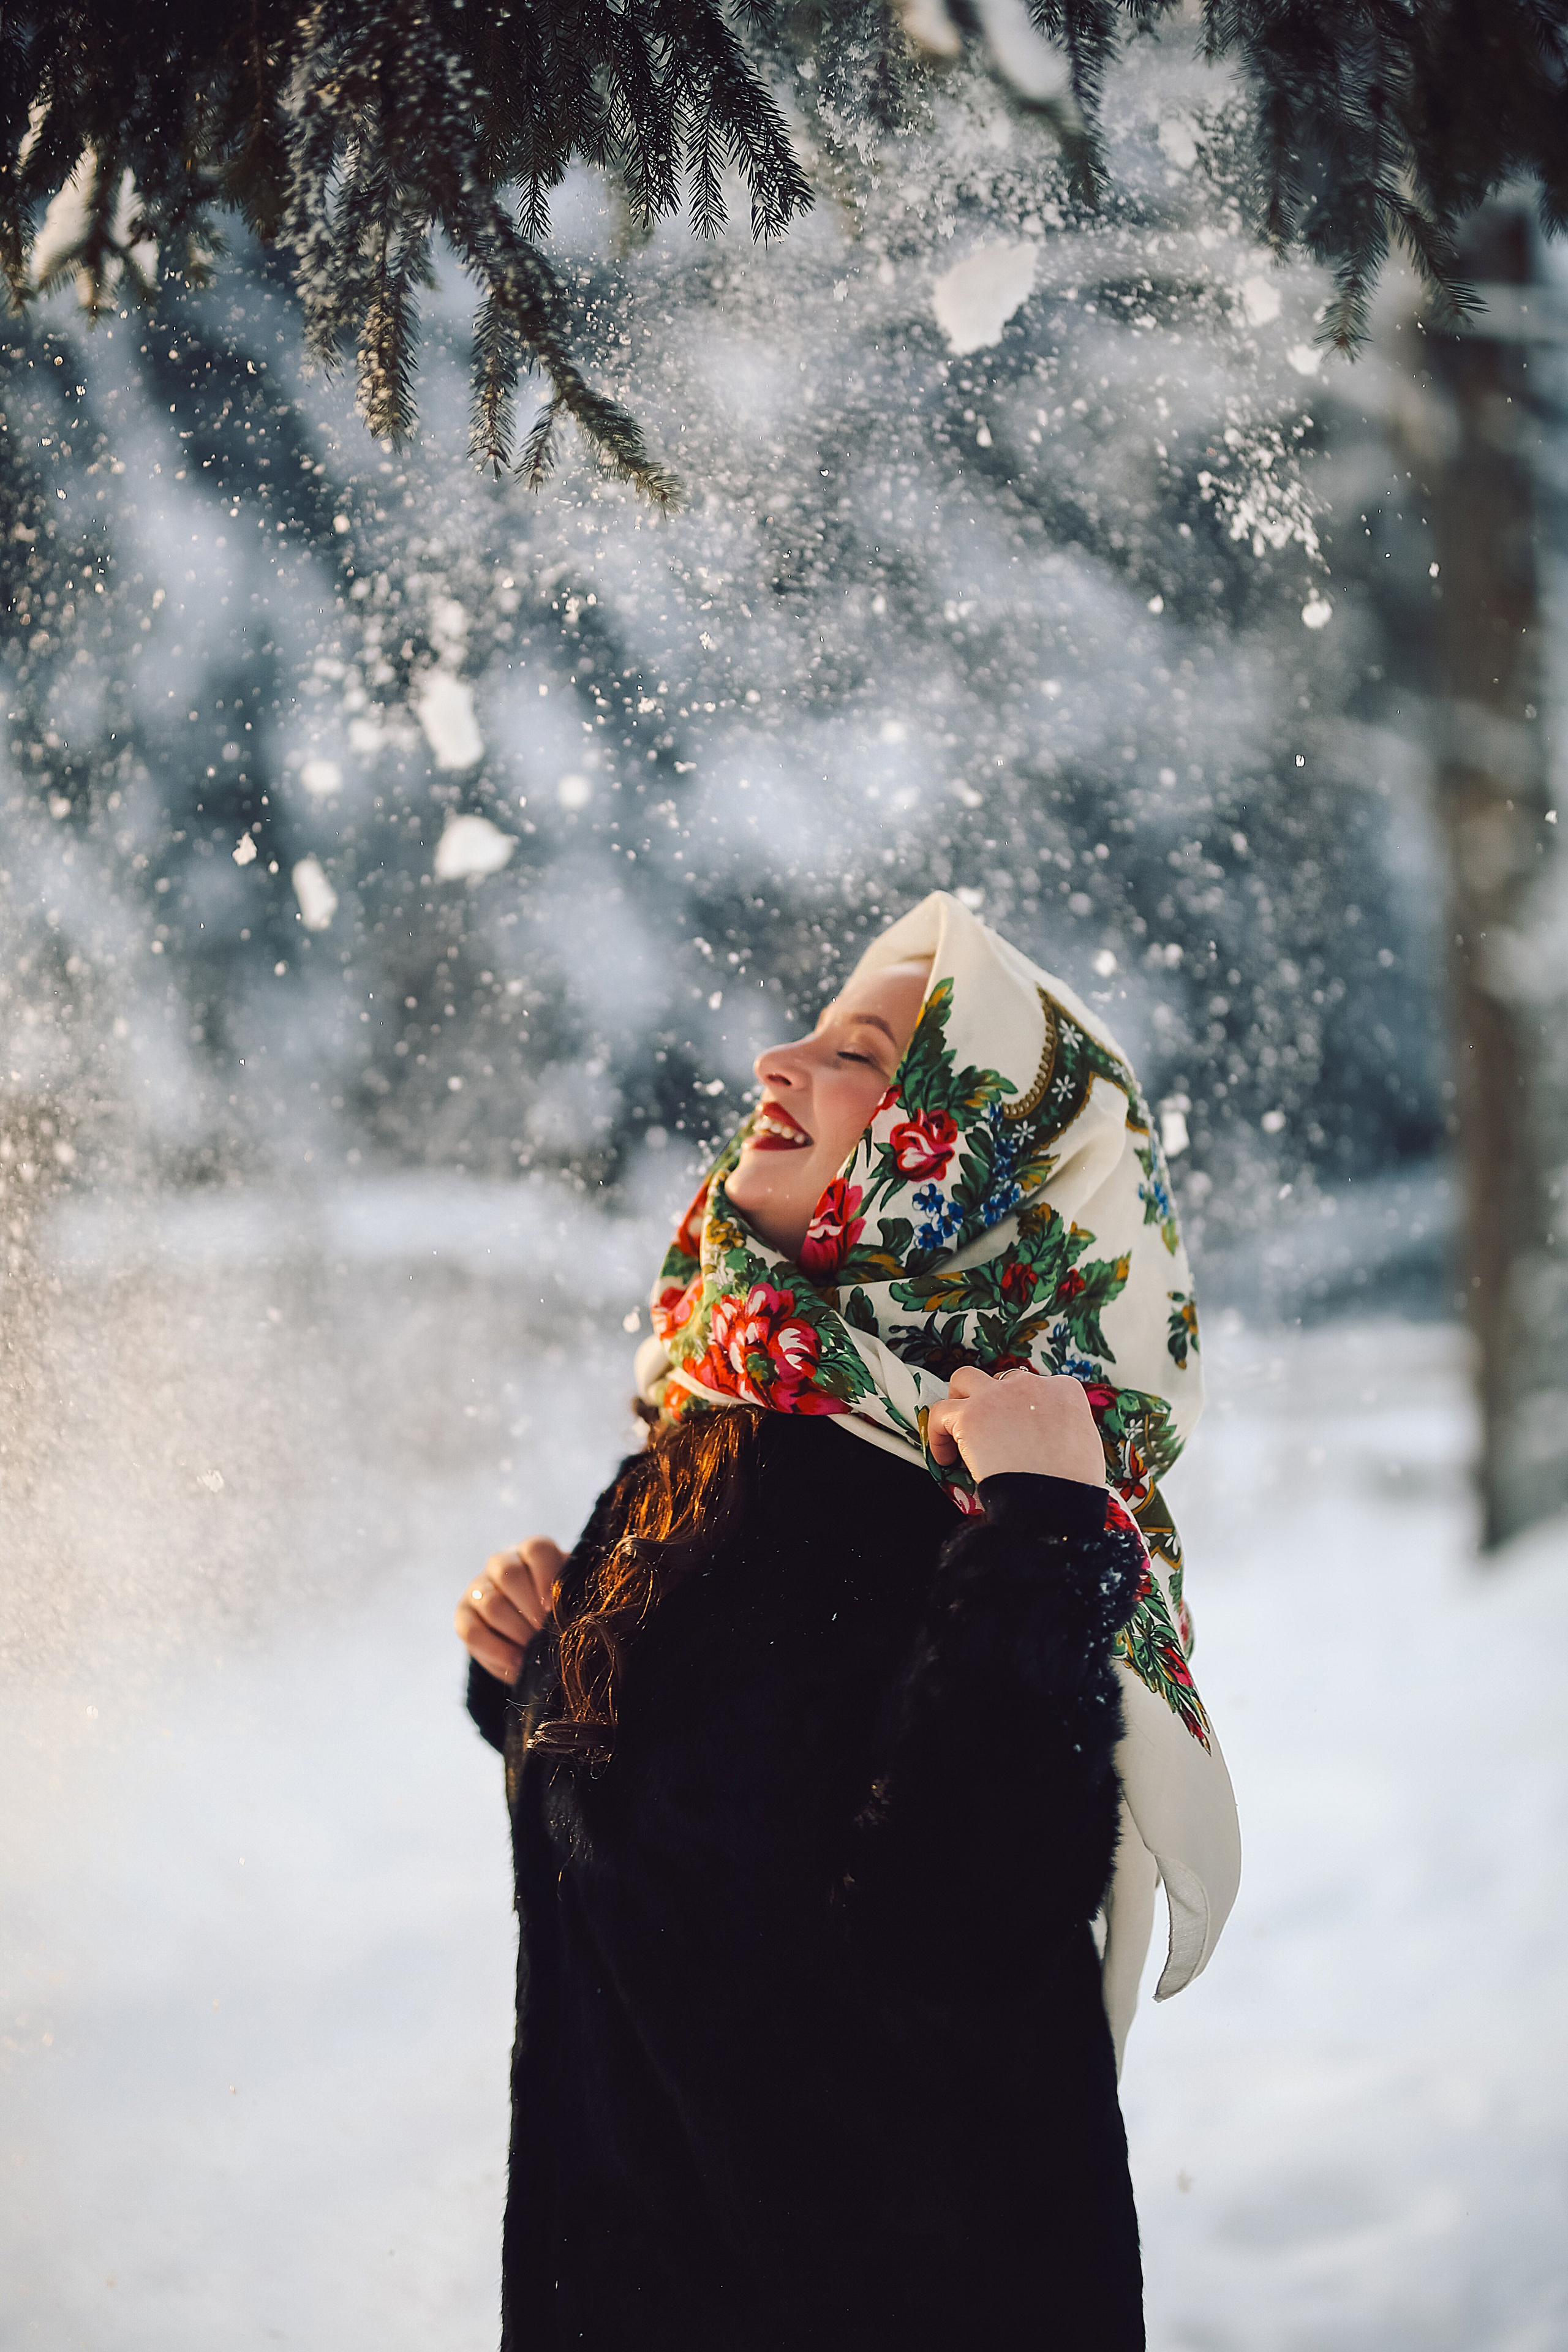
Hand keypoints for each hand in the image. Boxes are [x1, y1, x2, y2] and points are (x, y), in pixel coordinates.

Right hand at [454, 1536, 565, 1684]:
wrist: (535, 1637)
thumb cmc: (560, 1612)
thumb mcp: (570, 1600)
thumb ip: (571, 1599)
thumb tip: (572, 1615)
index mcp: (533, 1552)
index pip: (536, 1550)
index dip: (547, 1578)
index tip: (555, 1608)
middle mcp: (502, 1562)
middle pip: (509, 1574)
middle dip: (530, 1609)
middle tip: (545, 1631)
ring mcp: (478, 1587)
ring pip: (490, 1603)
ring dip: (515, 1631)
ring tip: (534, 1648)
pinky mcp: (464, 1614)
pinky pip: (471, 1630)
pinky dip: (496, 1650)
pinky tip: (517, 1661)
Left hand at [925, 1367, 1105, 1487]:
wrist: (1054, 1501)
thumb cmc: (1073, 1486)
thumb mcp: (1085, 1448)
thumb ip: (1067, 1432)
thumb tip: (1054, 1443)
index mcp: (1065, 1391)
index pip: (1036, 1387)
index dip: (1021, 1410)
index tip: (1015, 1430)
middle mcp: (1032, 1385)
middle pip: (1001, 1380)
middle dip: (991, 1401)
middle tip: (987, 1430)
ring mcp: (999, 1396)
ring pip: (965, 1379)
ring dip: (959, 1402)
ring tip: (956, 1429)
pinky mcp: (971, 1415)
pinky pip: (940, 1412)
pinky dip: (938, 1433)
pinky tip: (945, 1456)